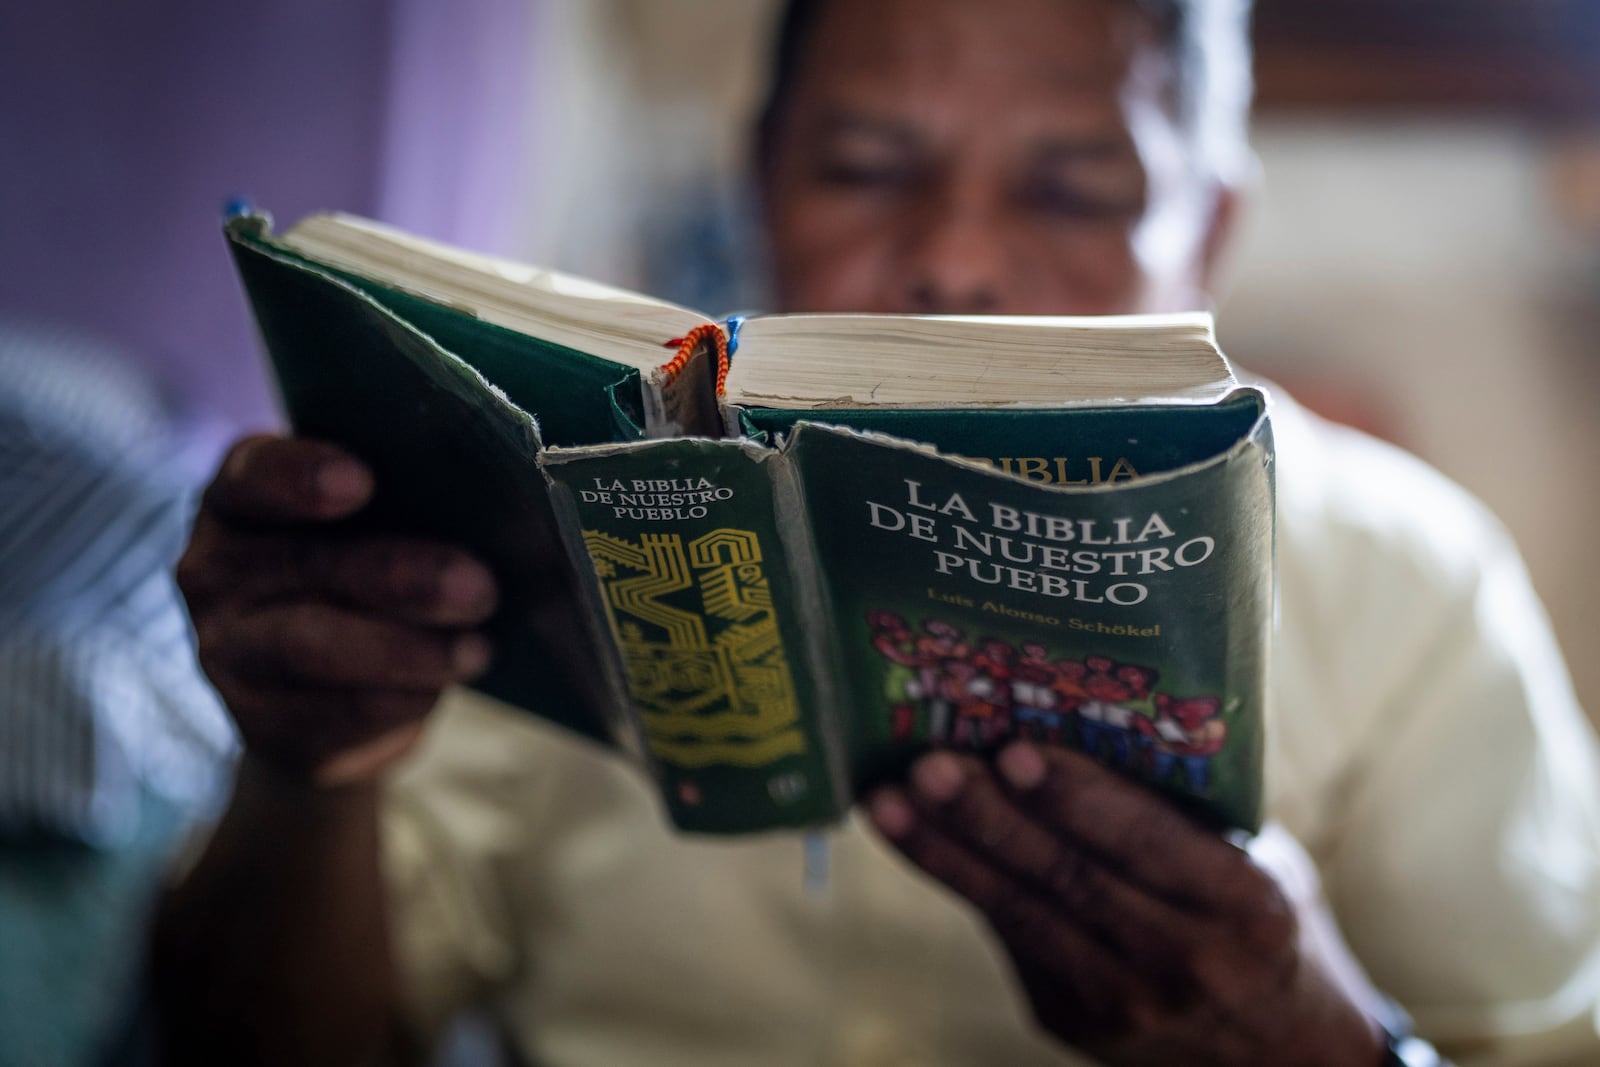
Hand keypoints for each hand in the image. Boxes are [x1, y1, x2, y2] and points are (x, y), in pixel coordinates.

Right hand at [178, 435, 497, 784]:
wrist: (333, 693)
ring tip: (477, 649)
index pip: (253, 475)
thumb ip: (405, 505)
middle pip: (302, 564)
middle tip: (478, 586)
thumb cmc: (370, 576)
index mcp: (241, 498)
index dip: (300, 476)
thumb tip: (489, 508)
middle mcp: (215, 572)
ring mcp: (228, 653)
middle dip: (399, 575)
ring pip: (312, 646)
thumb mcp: (377, 527)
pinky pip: (330, 714)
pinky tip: (444, 684)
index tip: (362, 482)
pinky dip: (399, 699)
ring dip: (408, 649)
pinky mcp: (261, 726)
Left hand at [867, 745, 1386, 1065]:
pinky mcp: (1067, 1018)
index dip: (1078, 797)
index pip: (1149, 843)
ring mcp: (1119, 1002)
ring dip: (944, 851)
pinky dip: (959, 878)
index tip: (1016, 752)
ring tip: (886, 799)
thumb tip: (1079, 713)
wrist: (1276, 1058)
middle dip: (987, 817)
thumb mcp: (1255, 863)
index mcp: (1246, 908)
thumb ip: (1181, 811)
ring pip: (1018, 913)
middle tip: (928, 764)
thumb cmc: (1257, 923)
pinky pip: (1009, 933)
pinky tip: (914, 833)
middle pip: (1067, 878)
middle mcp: (1183, 961)